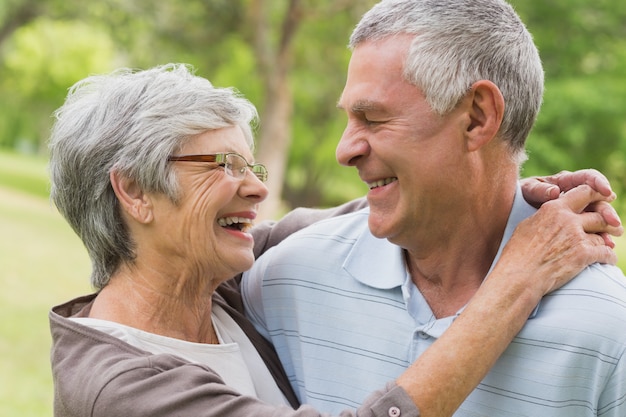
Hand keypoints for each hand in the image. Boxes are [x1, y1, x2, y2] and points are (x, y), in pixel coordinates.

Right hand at [496, 185, 621, 295]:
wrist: (520, 274)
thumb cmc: (517, 252)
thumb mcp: (527, 225)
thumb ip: (544, 216)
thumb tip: (550, 216)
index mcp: (553, 208)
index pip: (584, 192)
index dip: (597, 195)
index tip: (604, 198)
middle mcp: (568, 219)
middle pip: (599, 214)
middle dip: (609, 220)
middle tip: (615, 225)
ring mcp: (577, 236)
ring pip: (603, 235)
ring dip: (608, 240)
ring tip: (610, 243)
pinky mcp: (584, 254)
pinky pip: (605, 253)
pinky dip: (609, 257)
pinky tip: (608, 260)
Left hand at [520, 169, 621, 243]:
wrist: (514, 210)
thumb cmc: (522, 195)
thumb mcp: (528, 190)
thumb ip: (539, 190)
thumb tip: (554, 191)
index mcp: (566, 181)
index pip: (588, 178)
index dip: (599, 183)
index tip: (606, 191)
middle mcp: (577, 195)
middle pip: (598, 201)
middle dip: (606, 211)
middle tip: (613, 223)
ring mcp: (579, 210)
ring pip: (598, 217)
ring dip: (606, 228)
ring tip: (611, 239)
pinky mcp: (578, 225)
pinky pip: (592, 231)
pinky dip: (599, 239)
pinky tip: (605, 248)